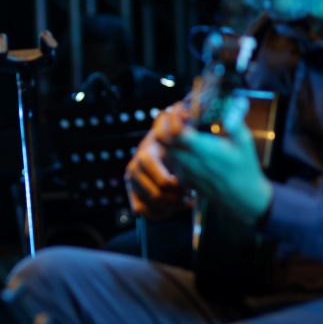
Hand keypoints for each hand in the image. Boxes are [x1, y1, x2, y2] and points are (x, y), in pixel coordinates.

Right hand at [125, 101, 190, 219]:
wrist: (160, 142)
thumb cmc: (174, 135)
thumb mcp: (179, 124)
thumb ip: (182, 116)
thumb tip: (183, 110)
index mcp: (147, 154)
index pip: (163, 181)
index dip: (179, 188)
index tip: (190, 185)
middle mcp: (134, 168)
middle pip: (156, 196)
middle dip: (176, 199)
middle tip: (190, 195)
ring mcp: (132, 182)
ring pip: (150, 206)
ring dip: (170, 207)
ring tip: (184, 200)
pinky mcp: (132, 194)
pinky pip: (143, 213)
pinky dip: (159, 213)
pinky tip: (172, 206)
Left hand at [163, 99, 272, 226]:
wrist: (241, 198)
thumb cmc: (244, 169)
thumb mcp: (244, 142)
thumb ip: (235, 122)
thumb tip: (232, 103)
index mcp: (201, 150)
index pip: (173, 131)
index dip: (174, 117)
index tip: (183, 109)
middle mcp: (188, 160)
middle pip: (161, 139)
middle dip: (164, 123)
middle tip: (177, 115)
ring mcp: (183, 169)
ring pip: (162, 149)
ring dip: (166, 135)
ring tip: (179, 126)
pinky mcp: (183, 176)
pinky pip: (168, 159)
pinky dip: (170, 147)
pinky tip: (183, 142)